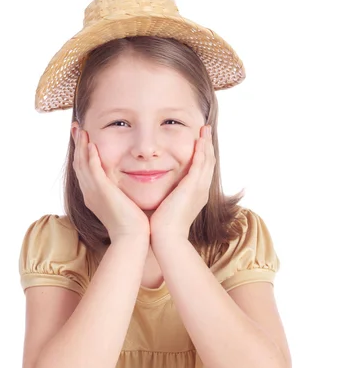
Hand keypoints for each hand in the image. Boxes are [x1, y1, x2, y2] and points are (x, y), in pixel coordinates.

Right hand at [73, 129, 149, 243]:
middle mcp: (89, 193)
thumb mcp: (123, 203)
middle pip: (78, 164)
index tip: (83, 138)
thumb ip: (121, 191)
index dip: (81, 153)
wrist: (132, 238)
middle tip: (76, 127)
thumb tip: (129, 183)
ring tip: (80, 130)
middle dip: (76, 145)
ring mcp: (94, 192)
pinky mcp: (102, 192)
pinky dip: (90, 157)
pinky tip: (91, 144)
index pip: (84, 169)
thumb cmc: (133, 224)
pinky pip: (92, 171)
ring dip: (81, 146)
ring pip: (82, 164)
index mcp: (93, 195)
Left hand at [149, 125, 215, 241]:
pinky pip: (200, 164)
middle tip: (205, 130)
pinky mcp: (192, 187)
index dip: (202, 155)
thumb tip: (159, 190)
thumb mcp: (167, 206)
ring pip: (207, 161)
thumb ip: (166, 196)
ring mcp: (199, 188)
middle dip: (208, 145)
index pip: (202, 170)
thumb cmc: (162, 226)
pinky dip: (201, 151)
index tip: (199, 141)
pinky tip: (199, 140)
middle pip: (209, 162)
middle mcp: (201, 190)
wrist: (166, 238)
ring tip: (204, 130)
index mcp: (196, 194)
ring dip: (206, 144)